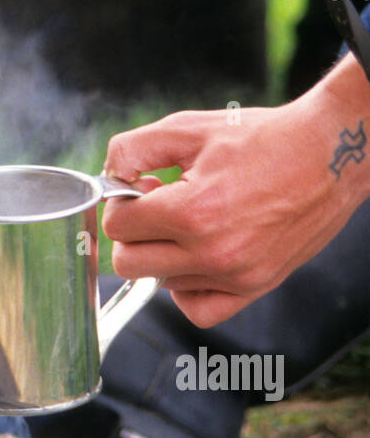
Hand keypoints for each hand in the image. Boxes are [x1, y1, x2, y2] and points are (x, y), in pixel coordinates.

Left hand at [101, 53, 369, 326]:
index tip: (140, 188)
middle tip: (157, 206)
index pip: (117, 227)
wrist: (329, 154)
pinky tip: (196, 257)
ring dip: (163, 254)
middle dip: (132, 232)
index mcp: (192, 210)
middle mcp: (212, 251)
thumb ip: (134, 149)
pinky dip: (187, 289)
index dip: (120, 203)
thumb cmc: (263, 138)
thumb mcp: (190, 128)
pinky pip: (199, 309)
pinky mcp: (255, 286)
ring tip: (190, 220)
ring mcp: (235, 275)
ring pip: (161, 282)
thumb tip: (108, 176)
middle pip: (128, 263)